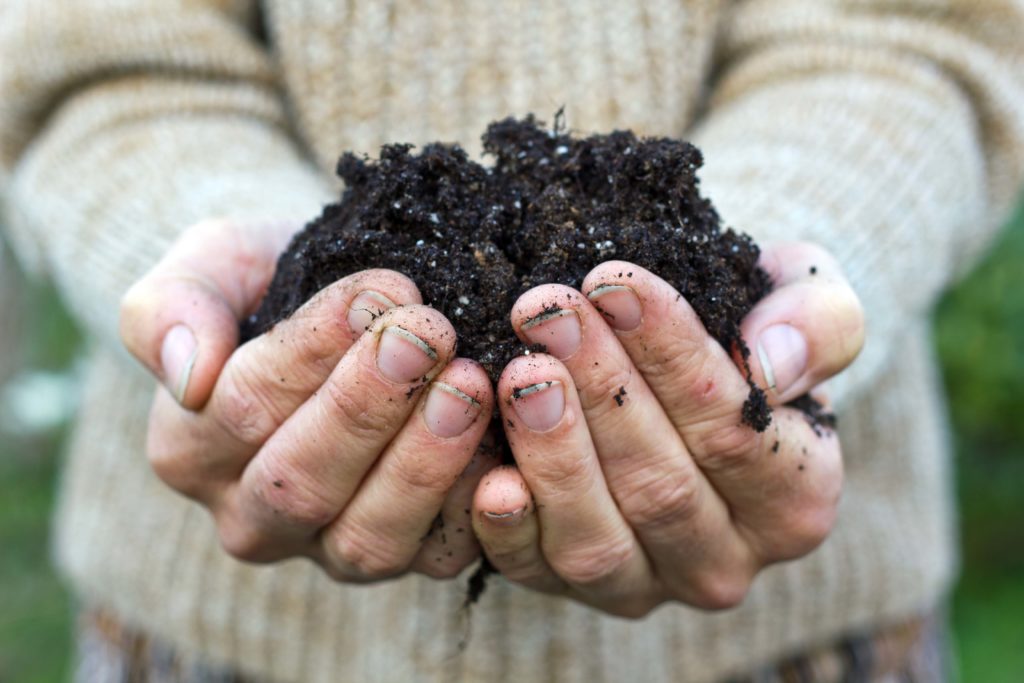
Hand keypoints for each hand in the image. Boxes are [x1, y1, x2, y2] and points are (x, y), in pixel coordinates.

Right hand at [120, 219, 494, 581]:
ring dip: (424, 462)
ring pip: (368, 537)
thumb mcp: (210, 266)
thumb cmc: (273, 282)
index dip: (312, 352)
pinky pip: (439, 553)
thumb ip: (171, 307)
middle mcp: (254, 517)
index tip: (377, 292)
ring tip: (470, 385)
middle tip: (428, 337)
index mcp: (190, 449)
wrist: (342, 310)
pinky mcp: (407, 556)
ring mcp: (331, 547)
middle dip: (369, 407)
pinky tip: (505, 446)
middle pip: (302, 483)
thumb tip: (185, 373)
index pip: (242, 407)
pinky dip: (474, 505)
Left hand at [471, 242, 862, 616]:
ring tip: (520, 369)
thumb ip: (820, 325)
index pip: (734, 432)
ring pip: (597, 538)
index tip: (615, 282)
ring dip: (553, 450)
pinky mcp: (570, 589)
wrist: (687, 375)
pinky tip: (487, 470)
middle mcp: (725, 562)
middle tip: (547, 311)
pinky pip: (534, 571)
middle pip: (660, 485)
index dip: (671, 355)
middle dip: (599, 389)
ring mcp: (645, 586)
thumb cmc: (747, 333)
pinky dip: (508, 527)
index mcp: (796, 500)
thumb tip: (772, 367)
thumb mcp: (807, 301)